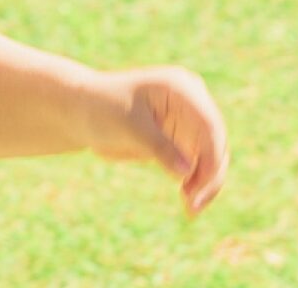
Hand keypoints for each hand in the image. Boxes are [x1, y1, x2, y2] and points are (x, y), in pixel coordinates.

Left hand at [82, 65, 228, 217]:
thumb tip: (186, 172)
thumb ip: (159, 147)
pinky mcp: (183, 140)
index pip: (209, 125)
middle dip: (209, 177)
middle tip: (193, 207)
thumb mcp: (129, 126)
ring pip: (212, 158)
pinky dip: (196, 183)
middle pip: (215, 144)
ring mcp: (189, 122)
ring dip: (205, 184)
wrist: (81, 111)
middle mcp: (193, 102)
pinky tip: (188, 201)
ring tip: (190, 210)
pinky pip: (198, 165)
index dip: (211, 158)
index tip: (200, 189)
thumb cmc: (101, 109)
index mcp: (182, 88)